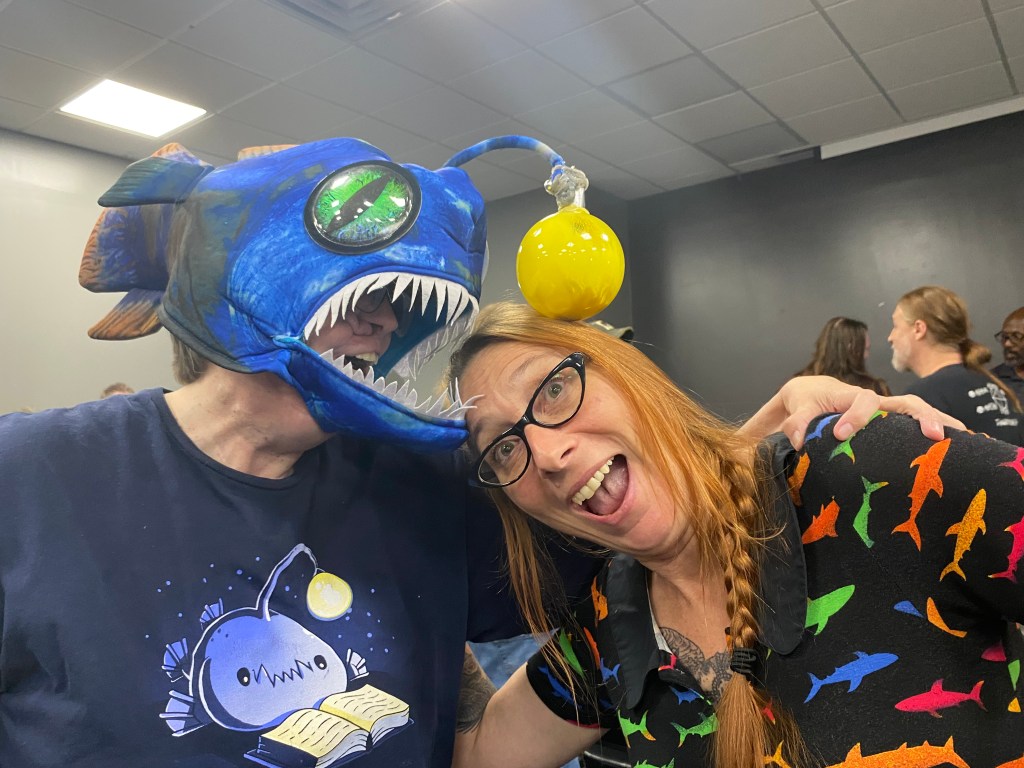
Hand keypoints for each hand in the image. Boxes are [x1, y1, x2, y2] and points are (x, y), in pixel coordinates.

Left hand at [741, 376, 963, 449]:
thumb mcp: (794, 407)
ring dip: (937, 421)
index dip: (855, 416)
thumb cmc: (805, 400)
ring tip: (961, 439)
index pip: (860, 400)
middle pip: (904, 402)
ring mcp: (884, 413)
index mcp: (848, 396)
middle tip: (933, 435)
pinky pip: (916, 425)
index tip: (840, 434)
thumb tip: (799, 441)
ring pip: (915, 410)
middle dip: (919, 415)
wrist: (811, 393)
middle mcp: (872, 402)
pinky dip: (938, 430)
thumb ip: (795, 422)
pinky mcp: (890, 425)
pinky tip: (959, 444)